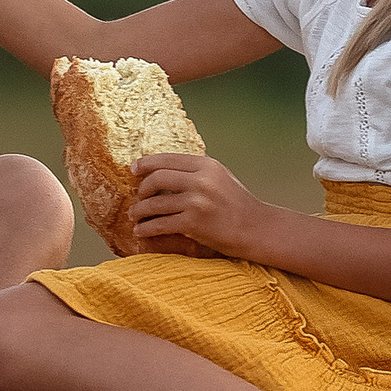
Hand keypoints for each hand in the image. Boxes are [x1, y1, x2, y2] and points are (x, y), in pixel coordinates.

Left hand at [128, 153, 267, 257]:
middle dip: (142, 188)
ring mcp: (197, 202)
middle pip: (157, 178)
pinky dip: (146, 228)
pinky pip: (160, 224)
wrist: (256, 229)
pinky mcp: (193, 223)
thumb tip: (165, 170)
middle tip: (137, 197)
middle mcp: (201, 180)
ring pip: (155, 203)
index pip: (167, 158)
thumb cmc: (237, 205)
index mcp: (207, 165)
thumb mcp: (220, 177)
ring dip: (139, 211)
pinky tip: (140, 231)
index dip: (146, 163)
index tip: (134, 169)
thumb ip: (197, 171)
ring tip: (134, 215)